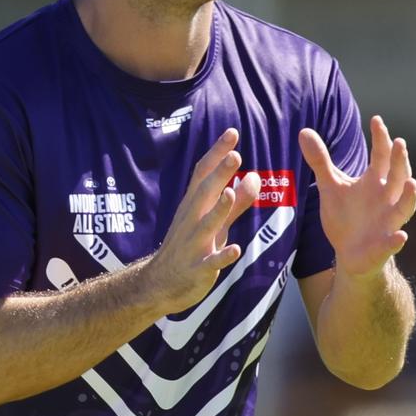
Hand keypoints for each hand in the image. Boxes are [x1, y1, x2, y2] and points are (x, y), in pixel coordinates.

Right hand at [148, 129, 260, 313]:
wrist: (159, 283)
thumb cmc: (191, 246)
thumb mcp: (215, 222)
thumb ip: (238, 202)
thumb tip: (255, 176)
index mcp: (194, 205)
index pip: (204, 173)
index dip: (217, 153)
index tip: (232, 132)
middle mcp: (192, 220)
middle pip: (204, 193)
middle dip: (219, 174)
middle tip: (235, 154)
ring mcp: (193, 244)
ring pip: (207, 224)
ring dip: (219, 210)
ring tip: (231, 193)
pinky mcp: (197, 269)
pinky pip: (210, 262)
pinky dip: (222, 256)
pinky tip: (236, 249)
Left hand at [299, 115, 415, 278]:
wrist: (350, 254)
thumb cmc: (345, 216)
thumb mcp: (330, 186)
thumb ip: (320, 160)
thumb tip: (304, 131)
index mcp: (375, 181)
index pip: (381, 155)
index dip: (381, 138)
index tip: (377, 120)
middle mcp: (387, 198)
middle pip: (398, 176)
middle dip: (400, 161)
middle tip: (399, 142)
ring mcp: (389, 221)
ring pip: (404, 207)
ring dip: (410, 197)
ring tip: (412, 184)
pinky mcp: (384, 245)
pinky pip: (393, 242)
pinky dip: (397, 240)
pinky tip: (400, 236)